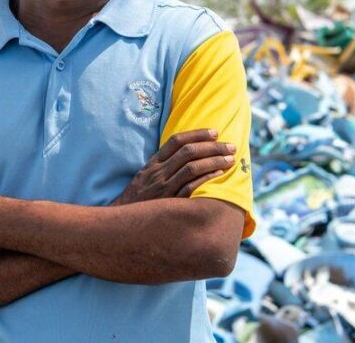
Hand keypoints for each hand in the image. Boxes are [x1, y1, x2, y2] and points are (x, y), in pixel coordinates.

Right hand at [112, 129, 236, 204]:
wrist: (123, 222)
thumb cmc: (138, 199)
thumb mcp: (145, 177)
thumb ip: (163, 165)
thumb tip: (187, 154)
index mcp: (153, 163)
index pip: (176, 141)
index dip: (197, 134)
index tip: (215, 132)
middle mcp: (158, 172)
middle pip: (188, 152)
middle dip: (213, 147)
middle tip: (231, 146)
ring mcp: (164, 188)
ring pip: (192, 168)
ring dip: (214, 161)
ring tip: (230, 159)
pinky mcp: (169, 203)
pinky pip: (190, 188)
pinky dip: (206, 179)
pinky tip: (219, 174)